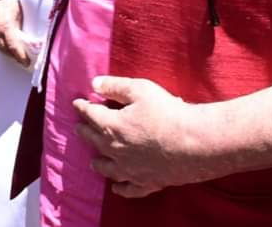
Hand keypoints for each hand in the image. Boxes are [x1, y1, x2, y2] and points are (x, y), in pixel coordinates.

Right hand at [0, 0, 34, 66]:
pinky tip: (5, 43)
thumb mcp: (22, 13)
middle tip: (22, 59)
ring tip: (14, 53)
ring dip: (6, 50)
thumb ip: (25, 28)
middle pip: (5, 49)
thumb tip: (33, 42)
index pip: (14, 48)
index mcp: (6, 26)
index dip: (20, 57)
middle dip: (14, 56)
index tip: (26, 62)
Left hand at [73, 75, 204, 197]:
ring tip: (92, 161)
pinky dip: (120, 188)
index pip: (91, 115)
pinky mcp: (147, 182)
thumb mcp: (140, 90)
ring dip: (98, 162)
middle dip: (85, 132)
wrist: (194, 144)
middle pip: (95, 140)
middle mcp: (116, 150)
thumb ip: (115, 86)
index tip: (77, 103)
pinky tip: (116, 188)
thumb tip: (94, 84)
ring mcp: (130, 169)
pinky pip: (129, 188)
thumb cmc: (167, 113)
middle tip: (79, 128)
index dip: (82, 107)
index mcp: (111, 126)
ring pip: (108, 168)